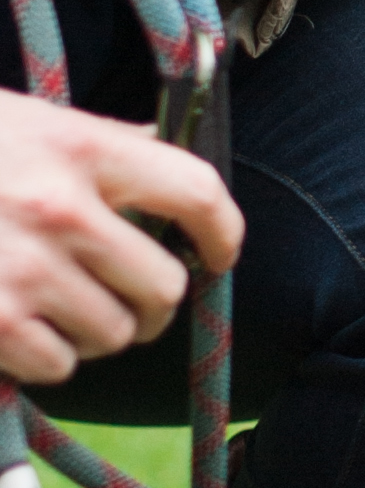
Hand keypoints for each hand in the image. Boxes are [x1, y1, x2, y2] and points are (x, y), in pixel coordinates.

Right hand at [0, 85, 241, 385]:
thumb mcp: (23, 121)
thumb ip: (94, 140)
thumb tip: (156, 145)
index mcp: (80, 148)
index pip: (195, 191)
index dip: (222, 231)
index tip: (218, 253)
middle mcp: (63, 210)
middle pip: (165, 285)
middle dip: (150, 301)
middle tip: (125, 299)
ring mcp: (26, 272)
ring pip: (114, 334)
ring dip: (94, 331)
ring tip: (55, 306)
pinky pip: (59, 365)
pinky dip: (44, 358)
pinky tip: (14, 327)